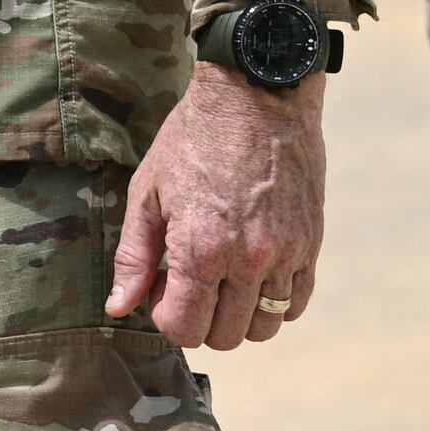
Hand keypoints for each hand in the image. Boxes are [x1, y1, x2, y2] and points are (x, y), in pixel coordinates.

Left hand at [109, 63, 325, 351]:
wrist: (257, 94)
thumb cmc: (194, 138)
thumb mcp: (148, 192)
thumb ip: (134, 257)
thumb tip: (119, 308)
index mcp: (201, 251)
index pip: (185, 330)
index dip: (167, 316)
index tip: (164, 287)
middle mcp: (248, 261)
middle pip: (225, 336)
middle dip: (201, 319)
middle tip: (191, 279)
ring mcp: (285, 255)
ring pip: (264, 327)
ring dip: (239, 315)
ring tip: (225, 278)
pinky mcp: (310, 243)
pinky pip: (296, 302)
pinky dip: (275, 301)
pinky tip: (256, 273)